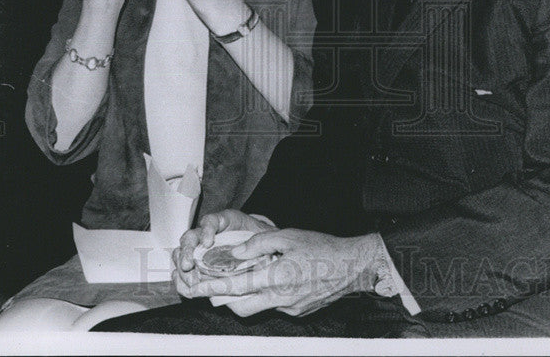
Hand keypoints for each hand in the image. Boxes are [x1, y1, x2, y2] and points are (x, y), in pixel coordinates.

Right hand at [173, 209, 274, 290]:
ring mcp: (199, 250)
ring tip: (189, 281)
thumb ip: (257, 240)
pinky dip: (181, 280)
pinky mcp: (198, 267)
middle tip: (188, 266)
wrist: (257, 249)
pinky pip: (183, 271)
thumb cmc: (257, 240)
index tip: (208, 243)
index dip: (206, 231)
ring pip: (181, 252)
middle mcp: (207, 234)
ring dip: (181, 267)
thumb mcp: (260, 235)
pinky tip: (184, 288)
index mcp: (222, 222)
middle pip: (190, 237)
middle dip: (187, 252)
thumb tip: (255, 250)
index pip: (210, 221)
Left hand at [178, 229, 378, 317]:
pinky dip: (266, 296)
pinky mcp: (297, 312)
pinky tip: (272, 282)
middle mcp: (281, 297)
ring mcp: (289, 308)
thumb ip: (259, 242)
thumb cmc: (323, 248)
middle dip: (224, 299)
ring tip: (241, 281)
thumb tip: (237, 251)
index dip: (214, 287)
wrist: (352, 267)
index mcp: (277, 276)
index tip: (198, 286)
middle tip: (213, 287)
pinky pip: (274, 307)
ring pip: (257, 308)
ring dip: (245, 298)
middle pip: (241, 307)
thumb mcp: (289, 236)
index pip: (237, 286)